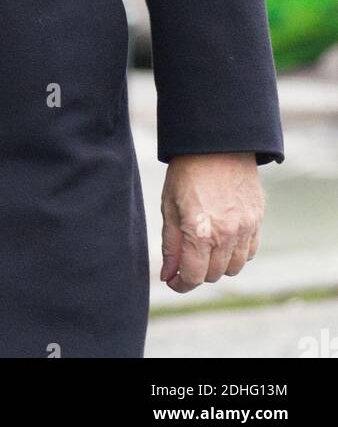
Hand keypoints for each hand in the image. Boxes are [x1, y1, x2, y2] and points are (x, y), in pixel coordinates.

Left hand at [160, 153, 263, 292]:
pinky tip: (224, 239)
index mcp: (200, 231)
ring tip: (205, 247)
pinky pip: (249, 252)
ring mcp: (246, 228)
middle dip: (197, 272)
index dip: (181, 283)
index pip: (194, 276)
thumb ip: (171, 244)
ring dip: (218, 265)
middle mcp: (227, 234)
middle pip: (213, 275)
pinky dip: (236, 253)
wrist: (217, 143)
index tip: (174, 280)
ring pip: (234, 267)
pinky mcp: (258, 220)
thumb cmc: (187, 171)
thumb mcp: (169, 205)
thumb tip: (168, 275)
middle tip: (186, 258)